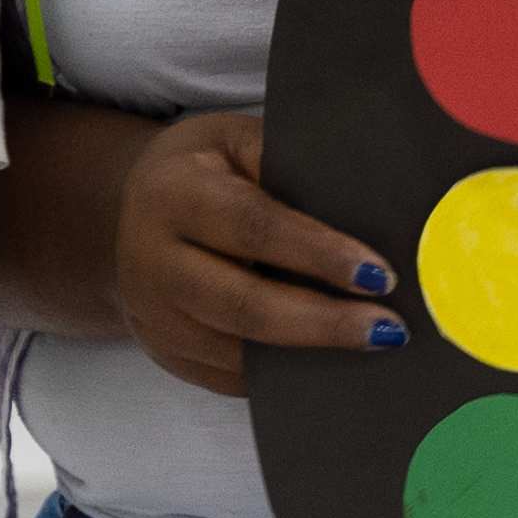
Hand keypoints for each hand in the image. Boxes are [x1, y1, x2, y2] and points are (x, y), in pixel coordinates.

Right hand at [110, 110, 396, 398]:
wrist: (127, 211)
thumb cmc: (203, 171)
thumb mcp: (234, 141)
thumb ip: (286, 166)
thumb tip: (366, 204)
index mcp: (172, 194)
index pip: (253, 227)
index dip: (318, 254)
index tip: (379, 275)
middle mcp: (151, 261)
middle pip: (242, 306)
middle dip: (323, 323)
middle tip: (391, 330)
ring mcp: (153, 316)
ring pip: (237, 353)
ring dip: (310, 357)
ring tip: (373, 348)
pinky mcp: (165, 353)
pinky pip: (230, 377)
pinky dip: (285, 376)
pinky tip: (331, 364)